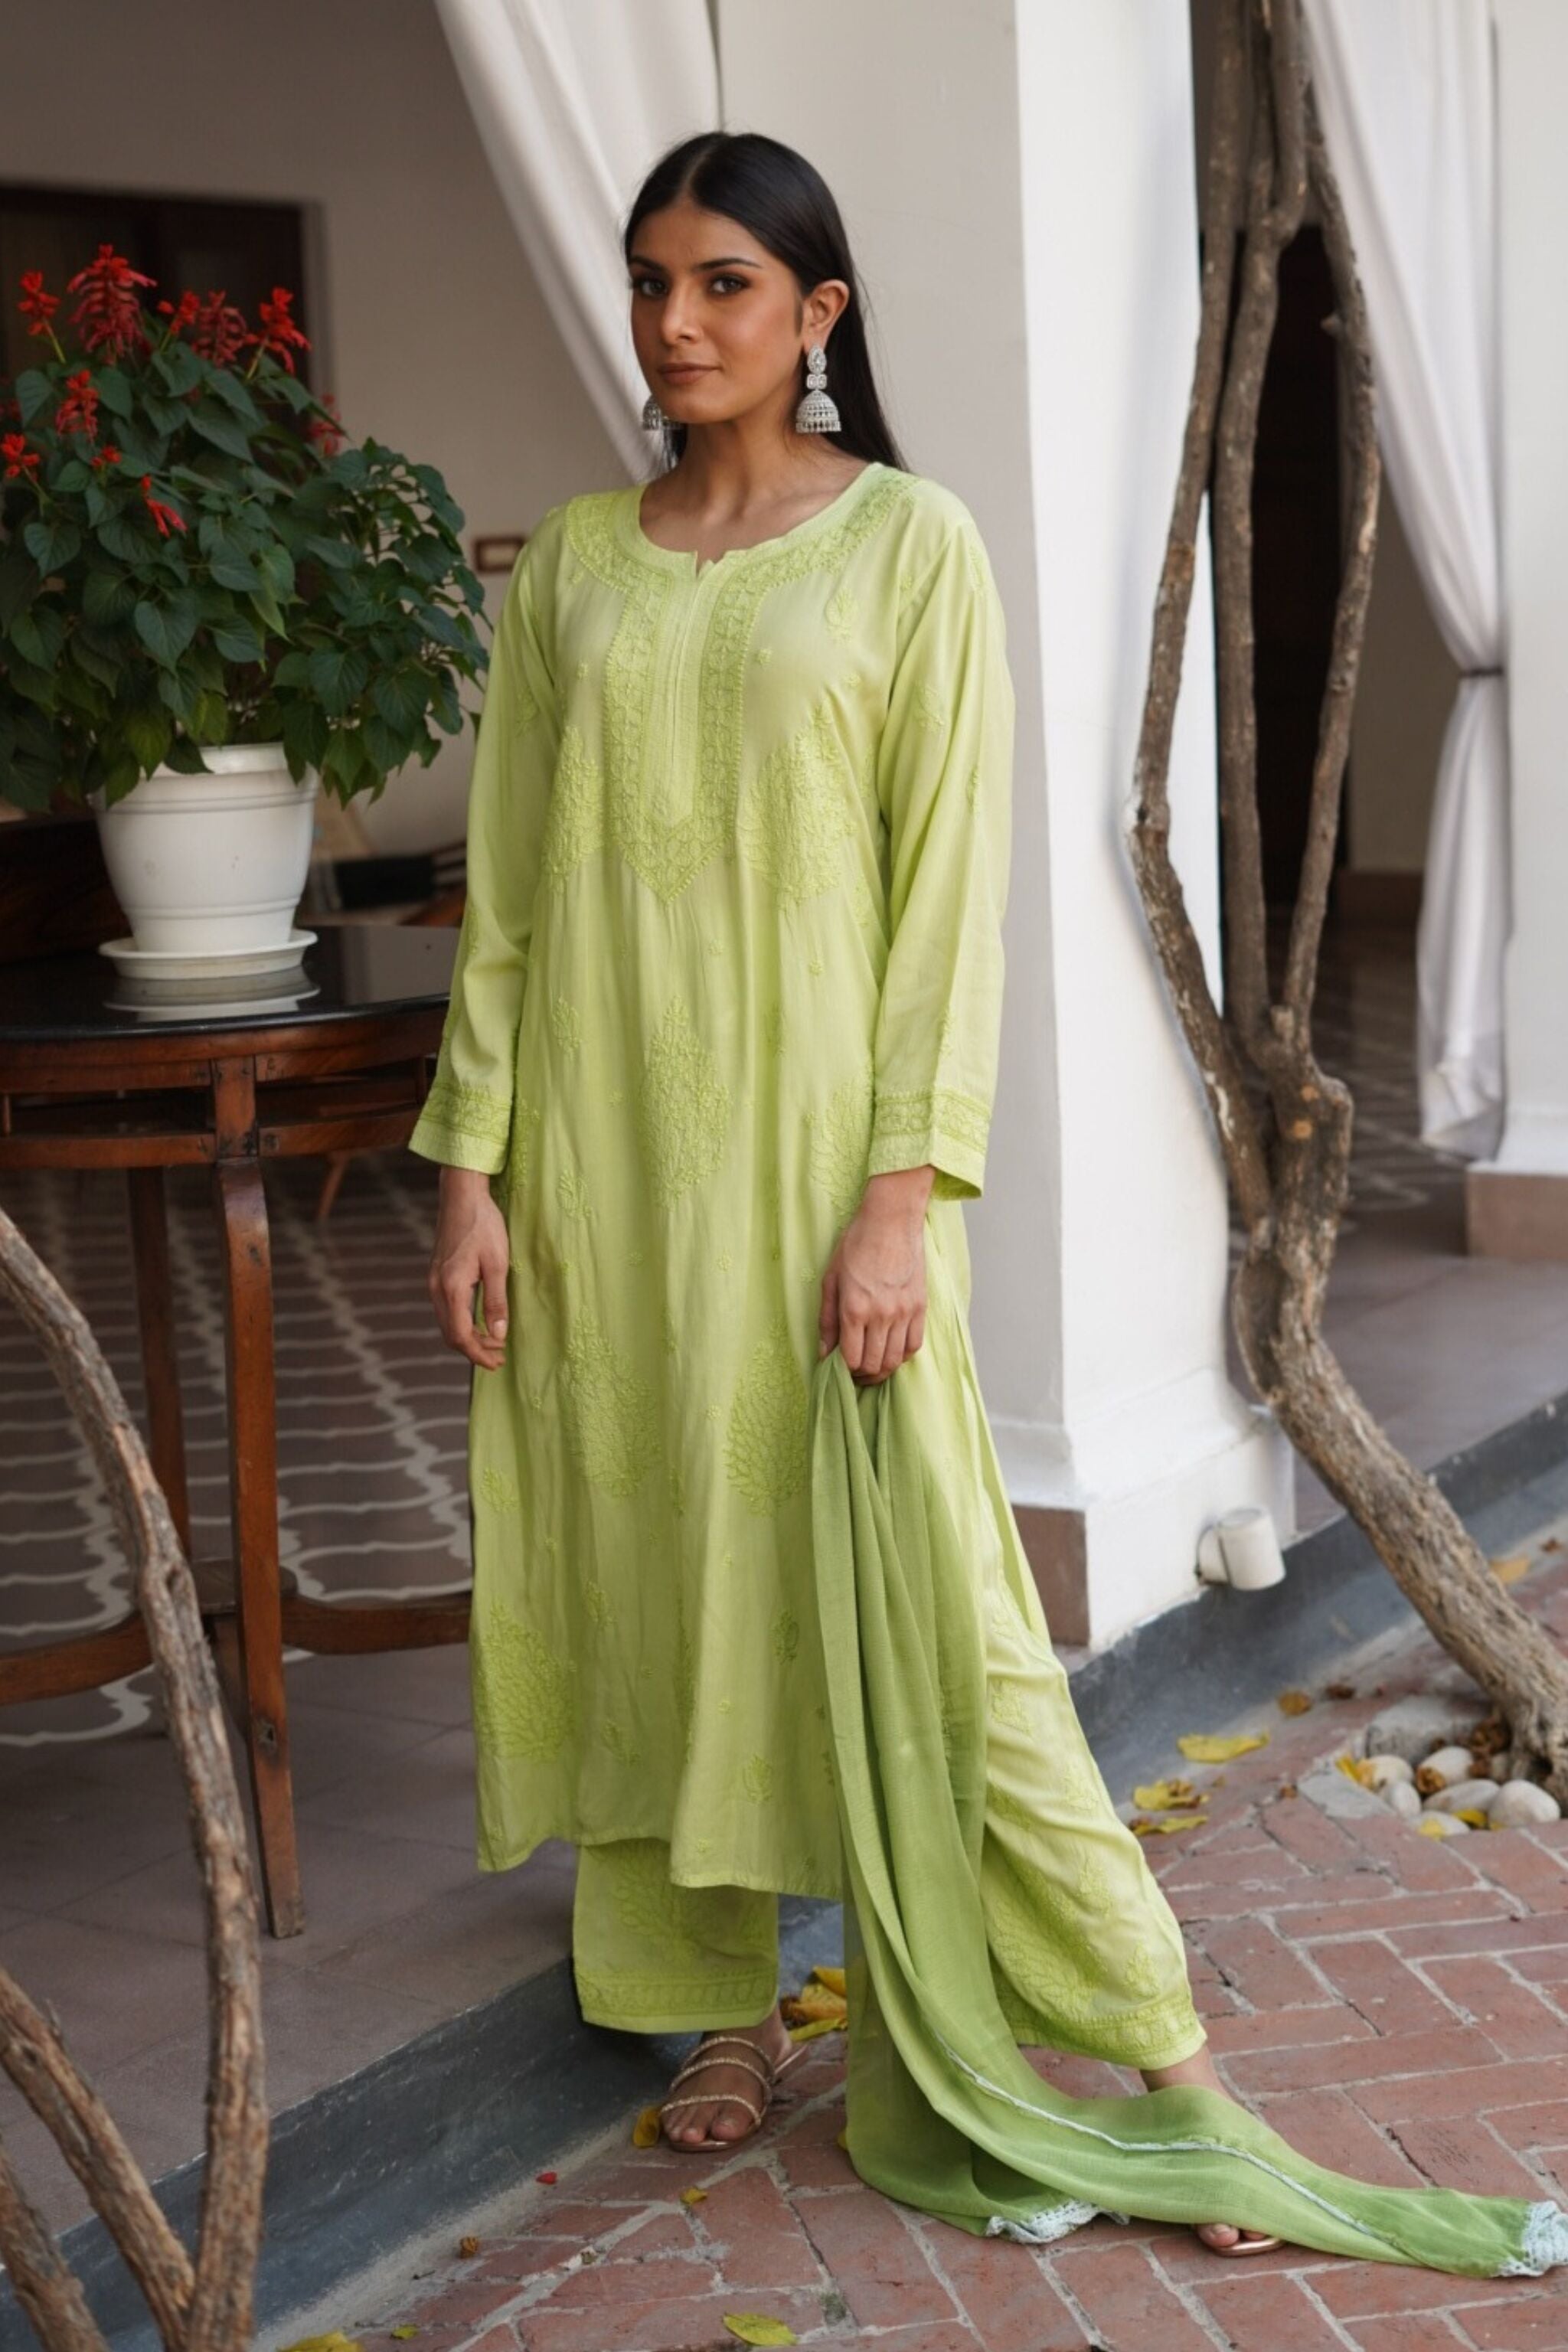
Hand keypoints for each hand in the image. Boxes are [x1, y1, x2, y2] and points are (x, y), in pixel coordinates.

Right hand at [429, 1166, 511, 1370]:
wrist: (461, 1196)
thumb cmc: (483, 1225)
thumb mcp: (497, 1263)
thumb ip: (496, 1301)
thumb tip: (498, 1334)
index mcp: (451, 1288)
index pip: (461, 1336)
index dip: (479, 1354)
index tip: (498, 1362)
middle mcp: (436, 1289)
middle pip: (450, 1335)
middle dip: (474, 1350)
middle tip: (499, 1357)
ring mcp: (433, 1282)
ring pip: (447, 1323)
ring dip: (468, 1338)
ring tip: (492, 1342)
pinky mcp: (437, 1276)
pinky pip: (446, 1310)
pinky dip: (462, 1323)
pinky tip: (479, 1321)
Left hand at [818, 1166, 933, 1382]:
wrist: (891, 1221)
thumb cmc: (856, 1245)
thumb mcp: (830, 1279)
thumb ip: (827, 1320)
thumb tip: (824, 1353)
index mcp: (854, 1309)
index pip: (852, 1359)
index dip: (845, 1372)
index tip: (840, 1370)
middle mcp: (881, 1315)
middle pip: (874, 1365)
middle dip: (862, 1376)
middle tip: (854, 1374)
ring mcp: (904, 1312)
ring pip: (895, 1360)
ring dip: (882, 1370)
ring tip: (872, 1368)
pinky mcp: (920, 1307)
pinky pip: (914, 1345)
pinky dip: (902, 1356)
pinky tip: (892, 1353)